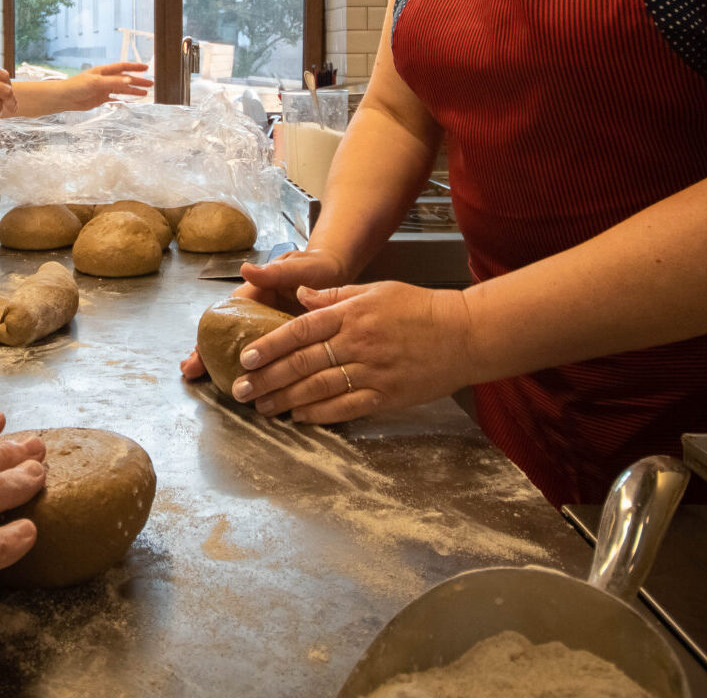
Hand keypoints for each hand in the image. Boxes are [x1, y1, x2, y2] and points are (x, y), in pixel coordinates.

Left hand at [67, 62, 152, 108]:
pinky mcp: (100, 98)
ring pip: (122, 89)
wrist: (64, 98)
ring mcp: (103, 89)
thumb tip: (130, 80)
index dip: (134, 67)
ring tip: (145, 93)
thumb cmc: (77, 86)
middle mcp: (105, 79)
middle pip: (125, 79)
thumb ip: (113, 82)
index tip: (146, 67)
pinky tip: (131, 101)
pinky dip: (124, 99)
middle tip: (151, 84)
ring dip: (133, 91)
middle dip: (138, 81)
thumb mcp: (96, 82)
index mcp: (104, 71)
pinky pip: (115, 98)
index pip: (122, 67)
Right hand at [178, 247, 347, 380]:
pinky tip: (260, 394)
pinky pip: (273, 362)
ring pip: (248, 353)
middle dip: (208, 356)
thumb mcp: (297, 266)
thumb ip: (274, 271)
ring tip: (221, 388)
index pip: (224, 317)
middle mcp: (258, 316)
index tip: (193, 355)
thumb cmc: (315, 266)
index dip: (207, 337)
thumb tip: (246, 269)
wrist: (338, 274)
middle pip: (228, 338)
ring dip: (231, 370)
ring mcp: (273, 332)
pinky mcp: (290, 345)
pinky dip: (264, 376)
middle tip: (191, 374)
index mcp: (255, 296)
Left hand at [228, 281, 474, 422]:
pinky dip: (319, 414)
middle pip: (303, 363)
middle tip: (242, 389)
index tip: (247, 357)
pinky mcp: (386, 396)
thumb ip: (335, 295)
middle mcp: (358, 343)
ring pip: (319, 389)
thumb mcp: (376, 290)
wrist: (464, 334)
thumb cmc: (420, 308)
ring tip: (262, 406)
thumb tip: (299, 296)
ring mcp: (372, 372)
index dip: (270, 345)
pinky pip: (345, 408)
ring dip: (285, 399)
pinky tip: (298, 416)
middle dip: (268, 378)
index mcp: (352, 313)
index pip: (301, 330)